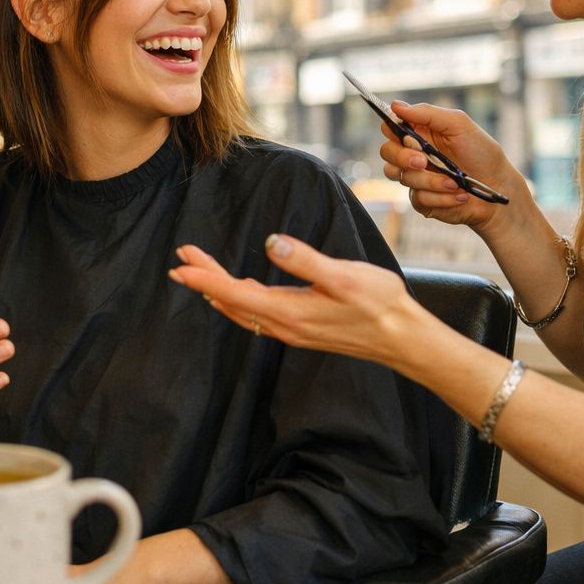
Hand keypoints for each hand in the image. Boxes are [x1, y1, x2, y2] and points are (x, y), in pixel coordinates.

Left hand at [168, 236, 432, 367]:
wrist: (402, 339)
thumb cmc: (378, 304)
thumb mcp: (343, 276)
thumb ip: (304, 261)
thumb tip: (270, 243)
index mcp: (289, 312)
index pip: (235, 293)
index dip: (205, 276)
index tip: (181, 263)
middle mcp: (284, 326)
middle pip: (232, 301)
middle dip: (204, 279)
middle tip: (180, 258)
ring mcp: (292, 331)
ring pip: (243, 310)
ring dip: (218, 289)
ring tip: (198, 272)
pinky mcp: (301, 329)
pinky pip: (257, 316)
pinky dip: (239, 301)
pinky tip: (237, 292)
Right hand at [379, 101, 521, 232]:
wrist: (498, 188)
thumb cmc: (482, 153)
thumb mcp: (459, 124)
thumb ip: (427, 113)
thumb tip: (396, 105)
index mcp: (421, 132)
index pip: (390, 127)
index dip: (392, 130)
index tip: (407, 135)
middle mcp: (414, 154)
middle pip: (387, 153)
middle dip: (404, 158)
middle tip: (423, 161)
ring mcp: (417, 177)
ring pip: (402, 177)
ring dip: (431, 181)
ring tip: (455, 182)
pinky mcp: (422, 199)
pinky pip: (418, 198)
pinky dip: (441, 197)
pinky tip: (459, 195)